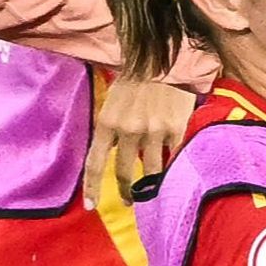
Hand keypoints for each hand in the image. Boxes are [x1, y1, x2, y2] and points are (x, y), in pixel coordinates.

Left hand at [82, 78, 196, 208]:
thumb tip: (113, 156)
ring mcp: (153, 132)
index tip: (90, 206)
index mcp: (107, 123)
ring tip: (151, 193)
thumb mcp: (112, 104)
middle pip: (125, 172)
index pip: (95, 163)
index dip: (92, 188)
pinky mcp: (175, 129)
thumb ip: (111, 130)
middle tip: (128, 201)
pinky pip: (172, 156)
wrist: (162, 59)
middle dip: (126, 191)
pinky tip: (173, 169)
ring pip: (151, 170)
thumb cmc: (134, 81)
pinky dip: (171, 164)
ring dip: (149, 186)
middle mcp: (128, 130)